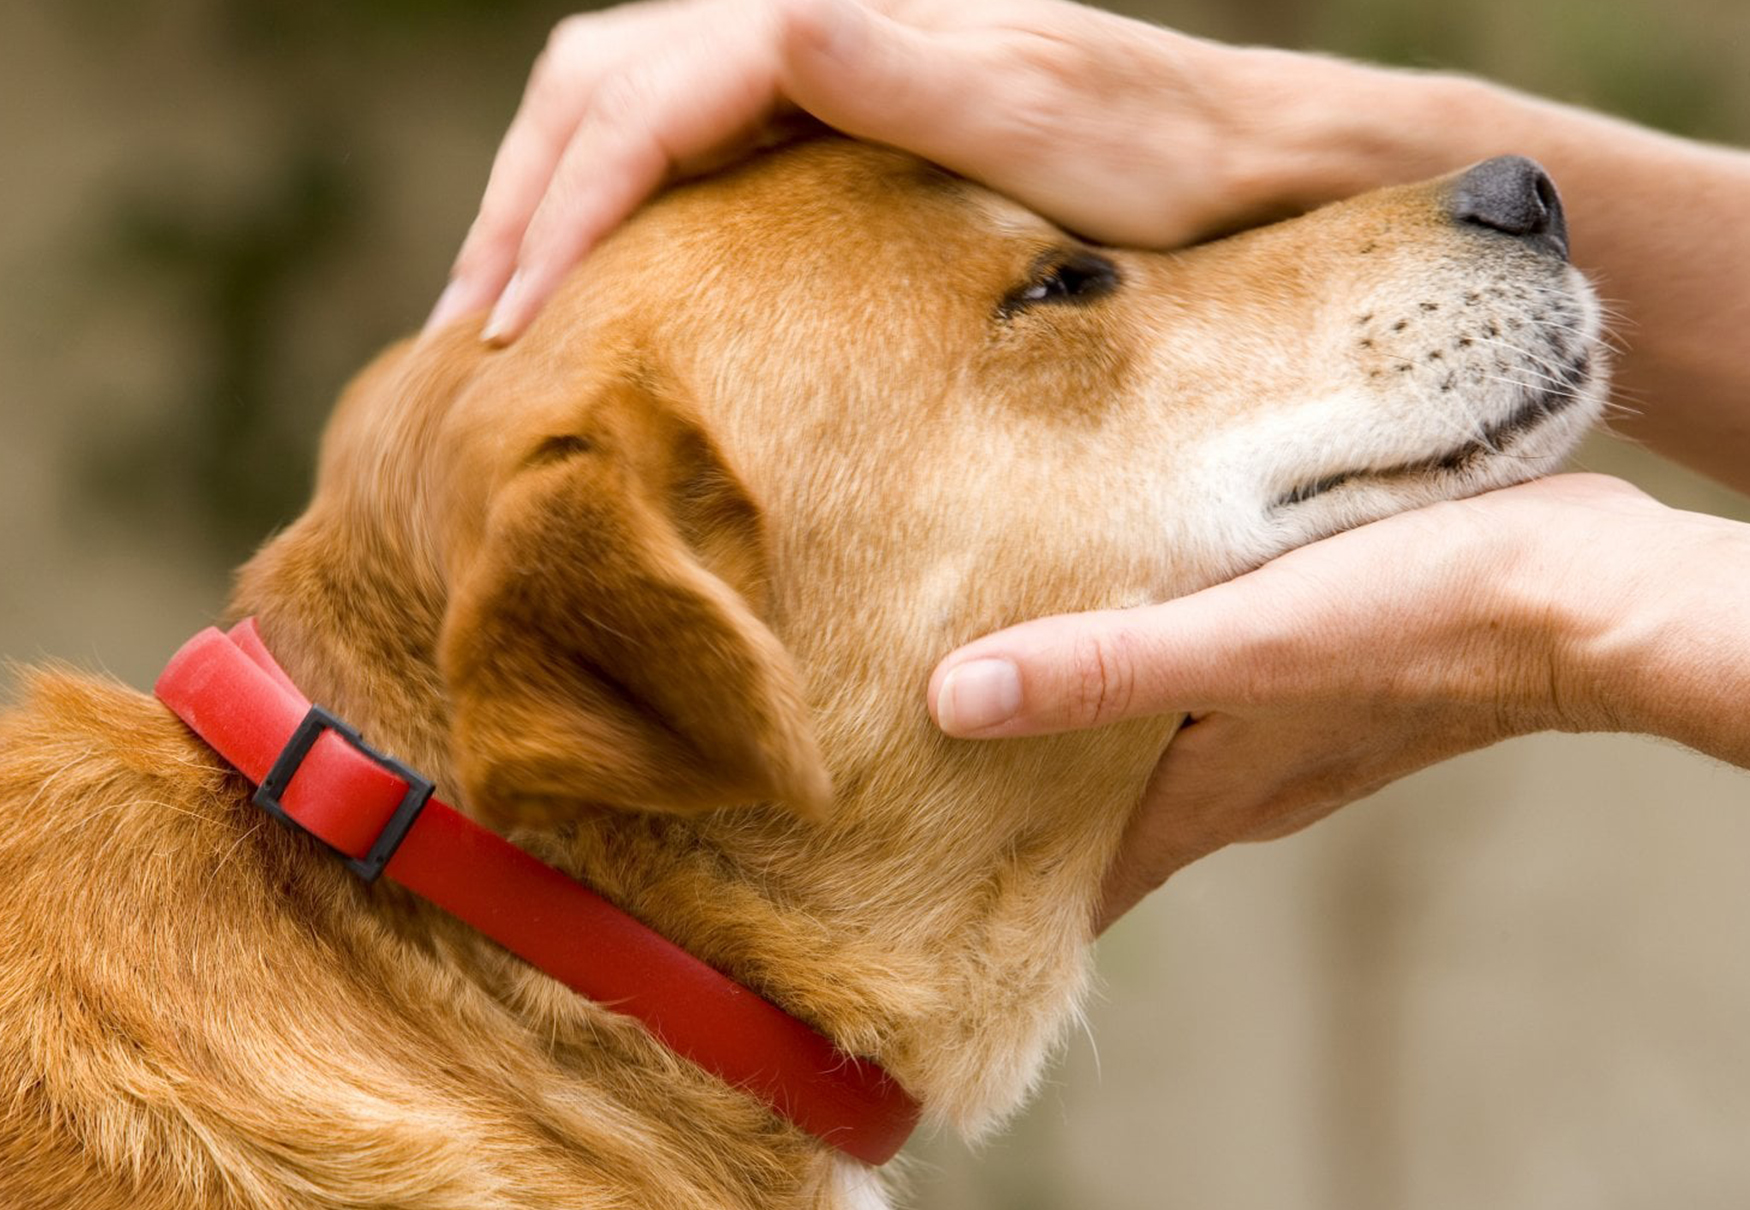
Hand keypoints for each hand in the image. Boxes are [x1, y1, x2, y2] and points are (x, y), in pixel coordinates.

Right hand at [426, 0, 1293, 343]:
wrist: (1232, 152)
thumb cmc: (1153, 156)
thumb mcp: (1036, 122)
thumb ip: (899, 72)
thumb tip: (774, 12)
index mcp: (836, 16)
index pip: (647, 93)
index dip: (566, 203)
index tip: (513, 316)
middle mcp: (809, 20)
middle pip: (602, 79)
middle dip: (523, 197)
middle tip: (471, 327)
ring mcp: (815, 57)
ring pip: (624, 97)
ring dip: (549, 191)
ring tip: (501, 303)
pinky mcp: (828, 107)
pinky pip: (682, 134)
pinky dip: (610, 196)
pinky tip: (596, 269)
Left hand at [927, 474, 1727, 928]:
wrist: (1577, 586)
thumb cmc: (1418, 628)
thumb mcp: (1240, 649)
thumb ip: (1103, 673)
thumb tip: (955, 701)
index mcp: (1209, 794)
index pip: (1089, 875)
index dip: (1008, 881)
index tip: (926, 867)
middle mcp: (1240, 771)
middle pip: (1108, 802)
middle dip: (1024, 788)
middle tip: (927, 753)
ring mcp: (1281, 716)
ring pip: (1153, 733)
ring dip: (1083, 714)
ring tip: (991, 665)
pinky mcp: (1312, 650)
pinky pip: (1202, 667)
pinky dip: (1146, 648)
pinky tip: (1118, 591)